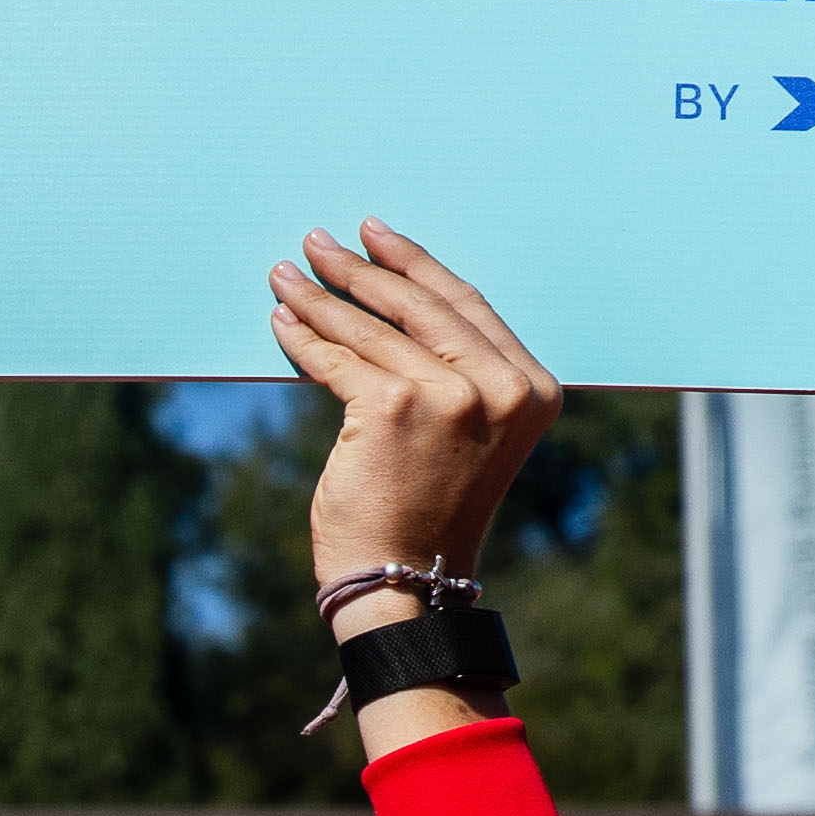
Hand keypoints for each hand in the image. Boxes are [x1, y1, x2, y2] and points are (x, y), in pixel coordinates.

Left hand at [263, 222, 560, 604]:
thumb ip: (460, 372)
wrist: (408, 580)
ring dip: (319, 297)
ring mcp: (449, 395)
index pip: (465, 305)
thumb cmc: (430, 509)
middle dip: (360, 268)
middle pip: (418, 305)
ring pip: (370, 329)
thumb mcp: (471, 432)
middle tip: (317, 243)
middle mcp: (500, 387)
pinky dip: (304, 338)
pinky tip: (282, 321)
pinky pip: (337, 359)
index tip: (375, 235)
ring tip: (286, 275)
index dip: (415, 263)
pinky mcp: (392, 408)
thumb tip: (393, 302)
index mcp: (533, 388)